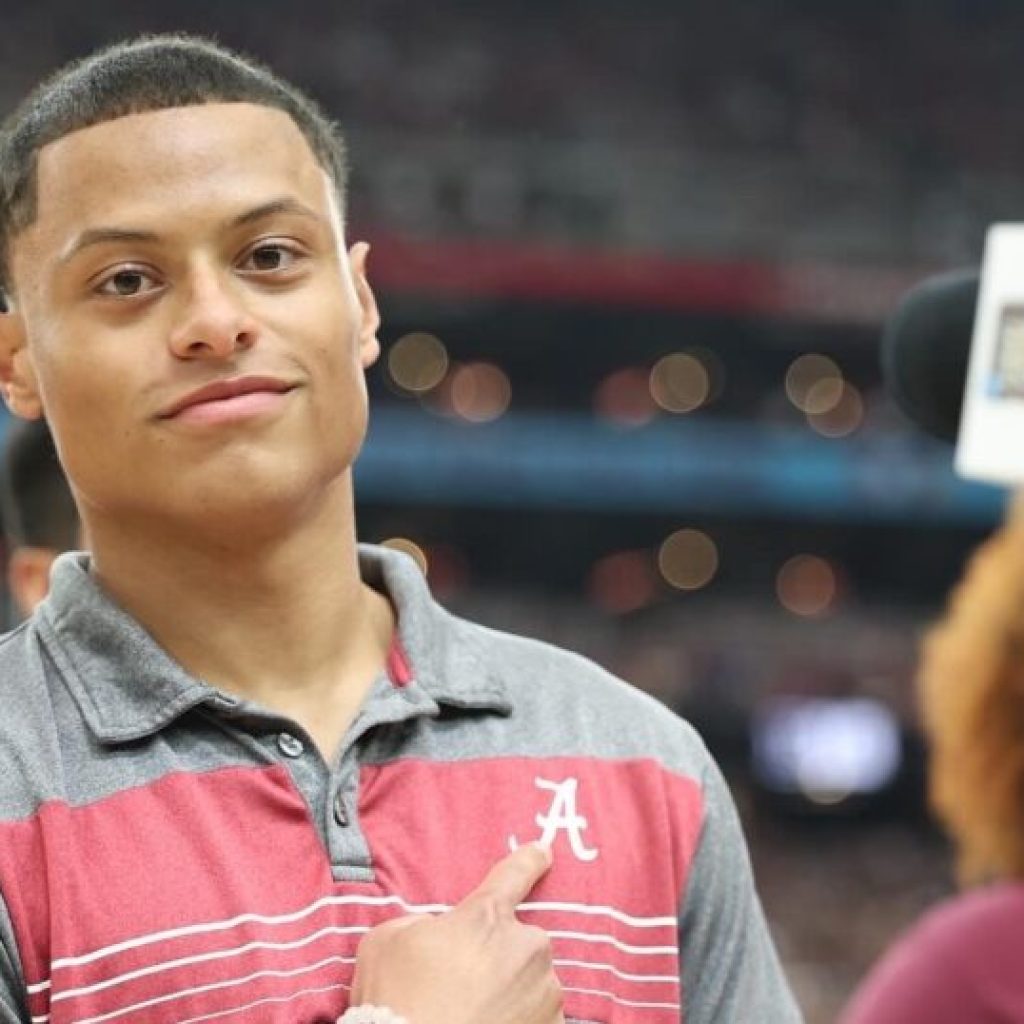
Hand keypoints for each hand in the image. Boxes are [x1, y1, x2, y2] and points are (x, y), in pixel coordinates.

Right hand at [349, 842, 563, 1023]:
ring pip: (531, 982)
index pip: (515, 875)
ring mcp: (544, 994)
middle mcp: (525, 948)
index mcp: (487, 917)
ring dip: (511, 992)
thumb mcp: (388, 940)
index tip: (543, 852)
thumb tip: (435, 933)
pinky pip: (540, 1017)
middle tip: (463, 984)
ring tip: (472, 1012)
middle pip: (519, 940)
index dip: (530, 860)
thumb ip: (422, 923)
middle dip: (499, 955)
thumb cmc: (394, 1000)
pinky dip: (518, 1021)